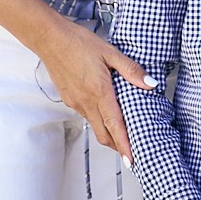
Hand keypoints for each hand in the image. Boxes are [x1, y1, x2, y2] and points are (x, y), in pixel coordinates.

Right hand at [32, 17, 151, 158]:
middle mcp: (86, 102)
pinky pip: (86, 115)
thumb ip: (131, 70)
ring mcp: (75, 103)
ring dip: (109, 133)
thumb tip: (150, 84)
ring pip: (95, 126)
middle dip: (118, 146)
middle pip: (103, 134)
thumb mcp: (110, 52)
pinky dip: (99, 120)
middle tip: (133, 152)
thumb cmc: (79, 42)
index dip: (124, 145)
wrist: (50, 39)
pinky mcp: (69, 100)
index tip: (133, 160)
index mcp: (99, 91)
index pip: (114, 125)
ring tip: (124, 134)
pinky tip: (107, 112)